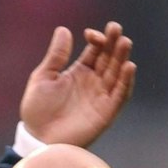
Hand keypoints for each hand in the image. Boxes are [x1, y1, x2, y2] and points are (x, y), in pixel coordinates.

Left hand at [20, 23, 135, 147]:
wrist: (38, 139)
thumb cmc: (38, 110)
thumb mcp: (43, 78)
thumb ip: (56, 56)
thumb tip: (63, 29)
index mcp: (79, 72)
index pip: (95, 50)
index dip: (97, 40)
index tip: (90, 34)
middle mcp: (94, 82)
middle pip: (109, 58)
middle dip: (113, 43)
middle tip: (116, 28)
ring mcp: (101, 97)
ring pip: (116, 74)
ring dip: (121, 58)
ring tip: (124, 42)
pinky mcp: (106, 112)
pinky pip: (120, 95)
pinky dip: (126, 82)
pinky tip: (129, 66)